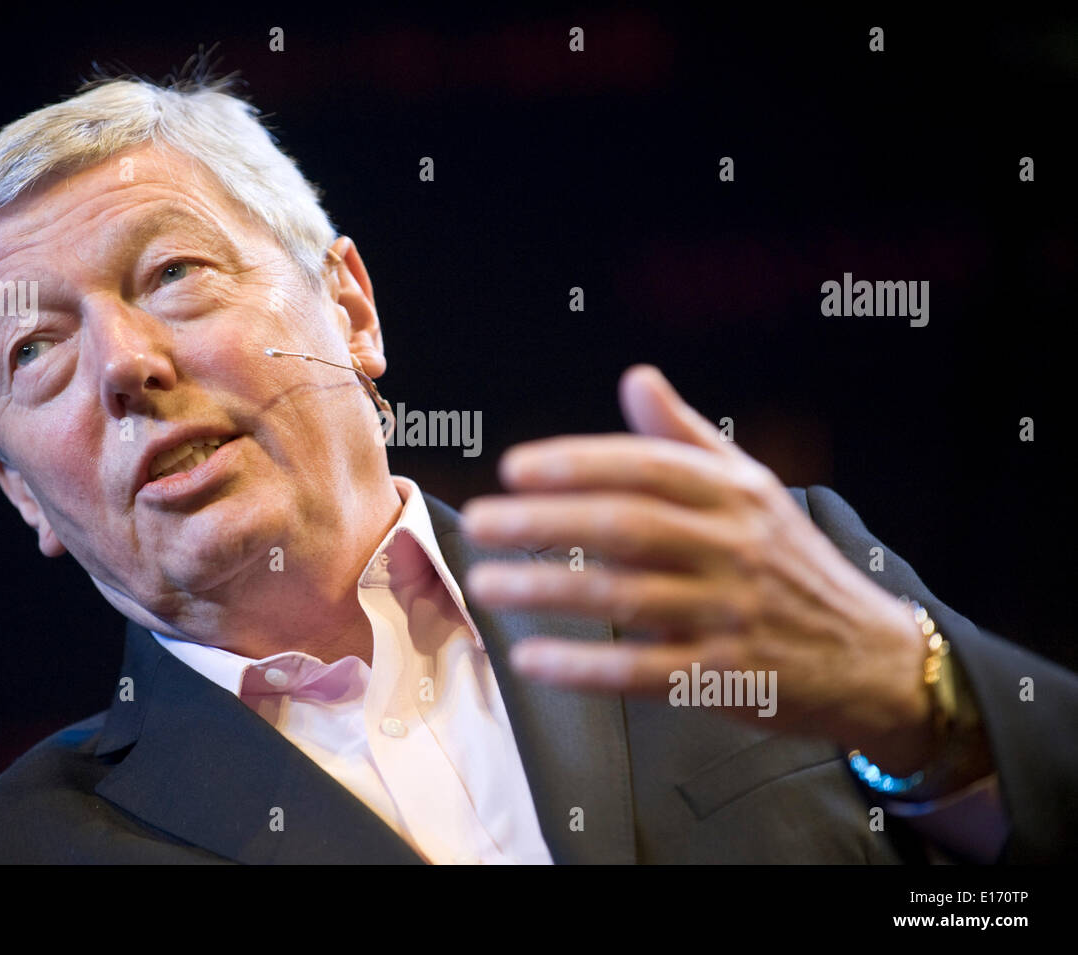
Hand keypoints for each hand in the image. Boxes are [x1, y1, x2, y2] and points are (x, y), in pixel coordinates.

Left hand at [461, 365, 937, 772]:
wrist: (870, 655)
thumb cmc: (790, 562)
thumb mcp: (752, 487)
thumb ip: (686, 436)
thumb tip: (636, 377)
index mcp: (734, 495)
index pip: (648, 467)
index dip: (579, 463)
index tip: (515, 467)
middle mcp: (734, 548)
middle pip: (628, 526)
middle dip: (546, 520)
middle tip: (479, 520)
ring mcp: (730, 614)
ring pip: (627, 597)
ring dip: (550, 590)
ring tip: (487, 582)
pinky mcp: (725, 676)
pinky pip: (644, 671)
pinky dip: (585, 667)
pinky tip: (533, 658)